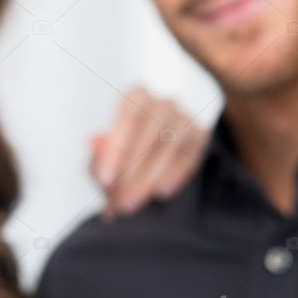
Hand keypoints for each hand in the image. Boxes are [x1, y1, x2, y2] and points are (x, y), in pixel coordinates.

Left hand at [89, 86, 208, 218]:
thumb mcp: (104, 160)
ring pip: (170, 143)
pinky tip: (160, 192)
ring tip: (133, 202)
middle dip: (132, 168)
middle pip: (150, 129)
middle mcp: (163, 103)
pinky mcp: (200, 138)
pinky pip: (189, 156)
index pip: (129, 114)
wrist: (149, 167)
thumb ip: (97, 159)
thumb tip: (97, 153)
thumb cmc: (122, 159)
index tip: (105, 178)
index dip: (117, 147)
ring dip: (149, 176)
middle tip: (119, 200)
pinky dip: (174, 175)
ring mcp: (185, 119)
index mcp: (136, 95)